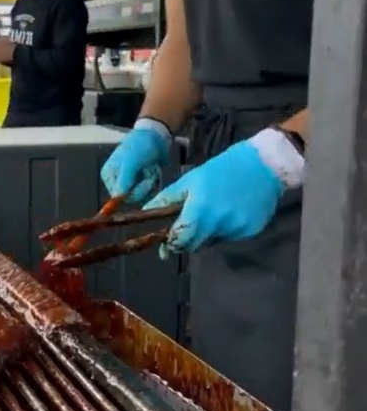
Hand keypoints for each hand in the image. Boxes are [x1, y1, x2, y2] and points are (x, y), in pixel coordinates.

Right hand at [100, 122, 170, 202]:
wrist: (156, 135)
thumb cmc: (139, 146)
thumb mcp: (130, 163)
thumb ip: (123, 181)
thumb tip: (117, 197)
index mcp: (109, 175)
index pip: (117, 196)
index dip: (132, 192)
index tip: (144, 182)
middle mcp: (118, 179)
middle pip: (131, 196)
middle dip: (143, 185)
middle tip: (149, 171)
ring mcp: (131, 180)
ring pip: (141, 193)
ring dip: (150, 181)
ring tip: (151, 167)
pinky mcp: (142, 179)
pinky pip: (148, 189)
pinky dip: (154, 180)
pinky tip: (154, 168)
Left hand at [143, 134, 290, 257]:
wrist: (264, 165)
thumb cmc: (222, 169)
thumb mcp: (190, 180)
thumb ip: (167, 199)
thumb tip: (146, 211)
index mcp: (201, 209)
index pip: (181, 238)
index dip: (171, 244)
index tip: (165, 244)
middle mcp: (220, 223)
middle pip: (196, 244)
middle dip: (186, 240)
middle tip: (185, 229)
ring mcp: (238, 229)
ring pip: (213, 241)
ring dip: (206, 233)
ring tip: (212, 212)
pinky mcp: (252, 231)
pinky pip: (230, 237)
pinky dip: (224, 230)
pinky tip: (229, 212)